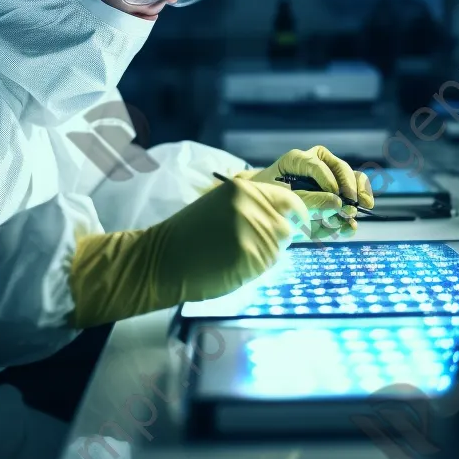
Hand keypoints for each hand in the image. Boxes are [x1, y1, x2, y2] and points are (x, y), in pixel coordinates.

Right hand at [70, 177, 309, 326]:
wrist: (162, 259)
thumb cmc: (189, 236)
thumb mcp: (220, 206)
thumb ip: (251, 206)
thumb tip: (285, 215)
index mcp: (242, 189)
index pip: (288, 199)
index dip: (296, 214)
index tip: (295, 224)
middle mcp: (251, 205)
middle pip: (287, 225)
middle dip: (278, 238)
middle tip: (253, 246)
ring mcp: (252, 230)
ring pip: (280, 246)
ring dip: (267, 254)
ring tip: (235, 255)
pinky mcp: (251, 256)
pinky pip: (269, 264)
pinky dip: (257, 268)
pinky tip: (233, 266)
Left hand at [247, 146, 374, 239]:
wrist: (265, 210)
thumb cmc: (269, 198)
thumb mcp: (283, 198)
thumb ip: (310, 200)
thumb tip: (339, 203)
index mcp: (298, 160)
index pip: (317, 165)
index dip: (328, 180)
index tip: (335, 196)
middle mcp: (317, 163)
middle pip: (341, 168)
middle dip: (350, 187)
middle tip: (353, 203)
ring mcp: (330, 177)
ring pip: (353, 179)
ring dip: (358, 197)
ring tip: (354, 213)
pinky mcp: (336, 196)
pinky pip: (353, 197)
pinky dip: (351, 212)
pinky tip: (349, 227)